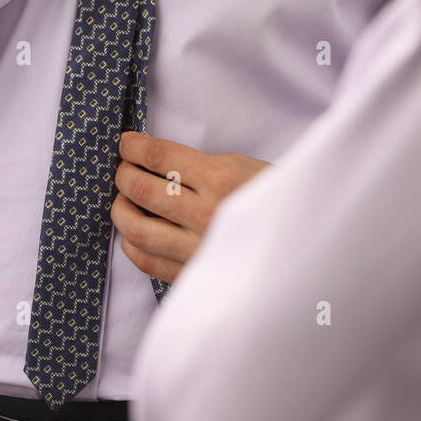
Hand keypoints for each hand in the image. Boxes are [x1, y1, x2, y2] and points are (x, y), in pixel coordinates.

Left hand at [111, 132, 271, 284]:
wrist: (299, 244)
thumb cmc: (273, 198)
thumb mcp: (243, 166)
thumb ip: (199, 165)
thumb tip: (154, 161)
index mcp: (221, 179)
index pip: (160, 157)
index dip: (134, 148)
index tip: (127, 144)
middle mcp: (207, 214)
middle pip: (142, 190)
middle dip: (123, 175)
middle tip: (123, 169)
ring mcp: (198, 249)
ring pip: (137, 228)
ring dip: (121, 209)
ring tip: (123, 199)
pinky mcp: (194, 276)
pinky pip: (148, 261)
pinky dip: (132, 243)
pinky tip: (134, 232)